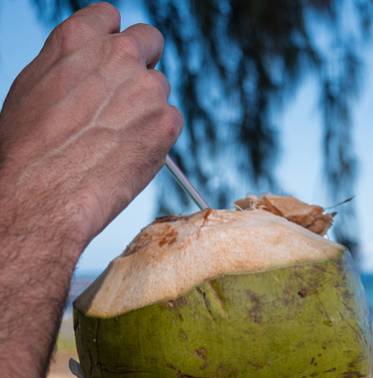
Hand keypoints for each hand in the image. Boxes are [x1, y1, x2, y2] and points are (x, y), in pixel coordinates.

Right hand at [0, 2, 181, 247]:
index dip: (112, 39)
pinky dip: (158, 136)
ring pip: (160, 88)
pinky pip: (172, 120)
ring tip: (115, 139)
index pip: (111, 17)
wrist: (43, 194)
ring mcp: (146, 87)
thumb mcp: (35, 87)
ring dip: (147, 108)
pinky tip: (129, 154)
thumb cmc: (28, 149)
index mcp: (77, 40)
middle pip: (150, 40)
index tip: (112, 60)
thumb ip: (72, 66)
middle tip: (129, 95)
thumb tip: (89, 67)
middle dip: (144, 62)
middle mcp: (117, 55)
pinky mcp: (167, 121)